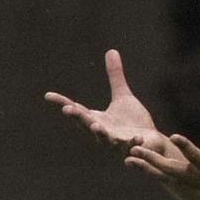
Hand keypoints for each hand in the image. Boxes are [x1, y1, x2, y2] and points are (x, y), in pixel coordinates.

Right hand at [45, 49, 166, 152]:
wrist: (151, 142)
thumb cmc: (133, 122)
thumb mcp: (122, 96)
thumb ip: (115, 77)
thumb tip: (111, 51)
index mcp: (96, 119)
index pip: (77, 110)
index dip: (62, 102)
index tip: (48, 95)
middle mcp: (102, 132)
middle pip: (86, 124)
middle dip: (77, 117)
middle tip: (67, 109)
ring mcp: (116, 142)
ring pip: (104, 139)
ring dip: (99, 133)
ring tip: (95, 126)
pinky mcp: (131, 148)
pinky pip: (130, 147)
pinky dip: (132, 144)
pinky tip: (137, 137)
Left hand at [127, 93, 199, 194]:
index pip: (197, 157)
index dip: (186, 147)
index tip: (174, 136)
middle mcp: (198, 177)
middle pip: (172, 170)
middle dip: (153, 161)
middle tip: (136, 151)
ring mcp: (190, 181)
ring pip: (164, 175)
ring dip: (146, 167)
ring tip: (128, 158)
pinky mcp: (185, 181)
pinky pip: (163, 176)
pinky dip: (149, 169)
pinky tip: (133, 162)